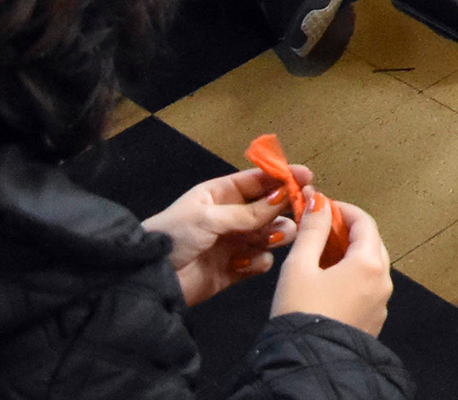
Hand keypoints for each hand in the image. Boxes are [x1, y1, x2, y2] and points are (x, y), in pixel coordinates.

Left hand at [146, 167, 294, 307]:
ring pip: (271, 234)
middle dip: (286, 207)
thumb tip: (282, 197)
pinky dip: (258, 261)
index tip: (307, 176)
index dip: (282, 177)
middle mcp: (231, 216)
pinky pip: (261, 261)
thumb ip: (249, 212)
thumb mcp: (209, 218)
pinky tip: (245, 264)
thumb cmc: (173, 237)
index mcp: (220, 195)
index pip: (257, 181)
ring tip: (274, 238)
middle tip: (303, 209)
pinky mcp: (235, 269)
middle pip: (270, 207)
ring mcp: (234, 243)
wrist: (150, 280)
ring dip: (276, 235)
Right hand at [270, 198, 393, 336]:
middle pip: (371, 243)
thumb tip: (320, 205)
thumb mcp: (299, 266)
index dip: (343, 210)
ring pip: (370, 267)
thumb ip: (312, 231)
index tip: (324, 207)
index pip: (364, 222)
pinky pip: (367, 288)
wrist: (308, 363)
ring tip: (321, 255)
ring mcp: (381, 303)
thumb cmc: (301, 315)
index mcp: (369, 264)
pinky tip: (329, 282)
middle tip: (321, 228)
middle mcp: (382, 282)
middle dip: (347, 231)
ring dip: (350, 255)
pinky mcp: (373, 320)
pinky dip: (352, 277)